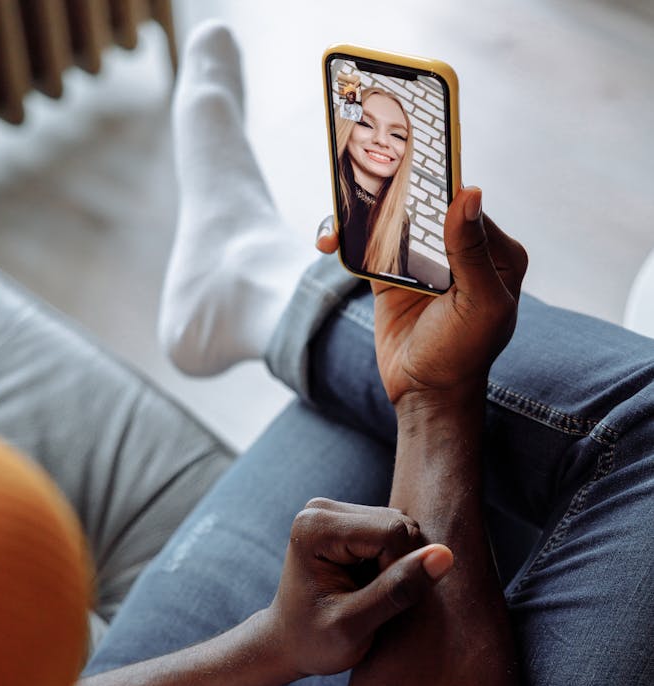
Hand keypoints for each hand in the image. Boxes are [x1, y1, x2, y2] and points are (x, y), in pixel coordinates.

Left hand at [266, 498, 451, 677]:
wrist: (288, 644)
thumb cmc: (315, 642)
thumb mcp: (355, 626)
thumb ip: (397, 590)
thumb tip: (445, 555)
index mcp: (316, 527)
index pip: (393, 533)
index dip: (399, 572)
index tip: (371, 602)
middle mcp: (322, 508)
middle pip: (400, 525)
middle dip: (399, 566)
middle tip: (370, 600)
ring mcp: (335, 510)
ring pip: (404, 527)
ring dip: (398, 565)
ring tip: (368, 593)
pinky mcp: (350, 519)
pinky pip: (398, 532)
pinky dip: (394, 561)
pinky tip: (370, 583)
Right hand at [316, 187, 527, 405]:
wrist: (424, 394)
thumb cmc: (462, 355)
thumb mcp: (479, 306)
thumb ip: (472, 252)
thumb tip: (470, 192)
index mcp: (494, 252)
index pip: (464, 203)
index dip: (437, 179)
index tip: (409, 153)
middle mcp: (459, 249)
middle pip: (423, 202)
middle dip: (389, 189)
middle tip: (361, 169)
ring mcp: (422, 259)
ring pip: (390, 219)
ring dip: (359, 212)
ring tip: (337, 223)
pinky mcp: (390, 273)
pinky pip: (365, 244)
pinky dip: (345, 237)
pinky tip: (329, 242)